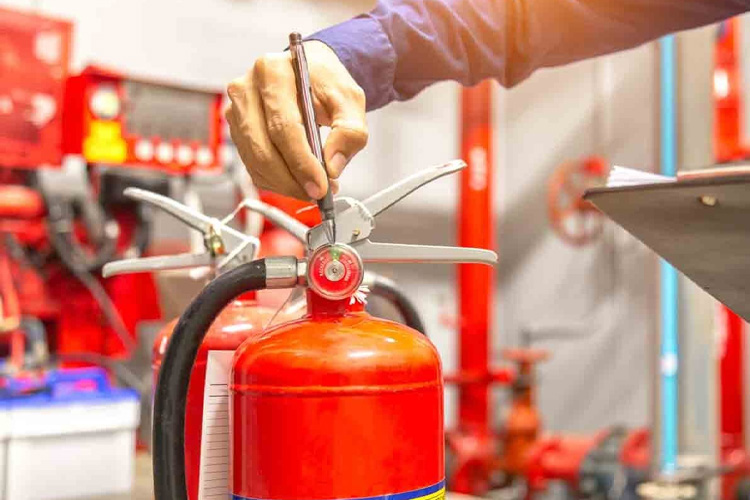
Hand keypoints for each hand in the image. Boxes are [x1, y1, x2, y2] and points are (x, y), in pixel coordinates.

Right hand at [226, 41, 367, 199]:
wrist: (308, 72)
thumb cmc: (325, 82)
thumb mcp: (350, 99)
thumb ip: (349, 131)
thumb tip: (332, 166)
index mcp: (272, 71)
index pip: (283, 126)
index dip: (301, 162)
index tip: (320, 186)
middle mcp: (246, 89)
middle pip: (263, 148)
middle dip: (292, 180)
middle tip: (318, 193)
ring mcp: (237, 111)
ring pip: (256, 162)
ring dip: (286, 184)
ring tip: (313, 186)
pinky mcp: (237, 131)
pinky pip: (253, 167)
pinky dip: (277, 181)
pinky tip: (298, 180)